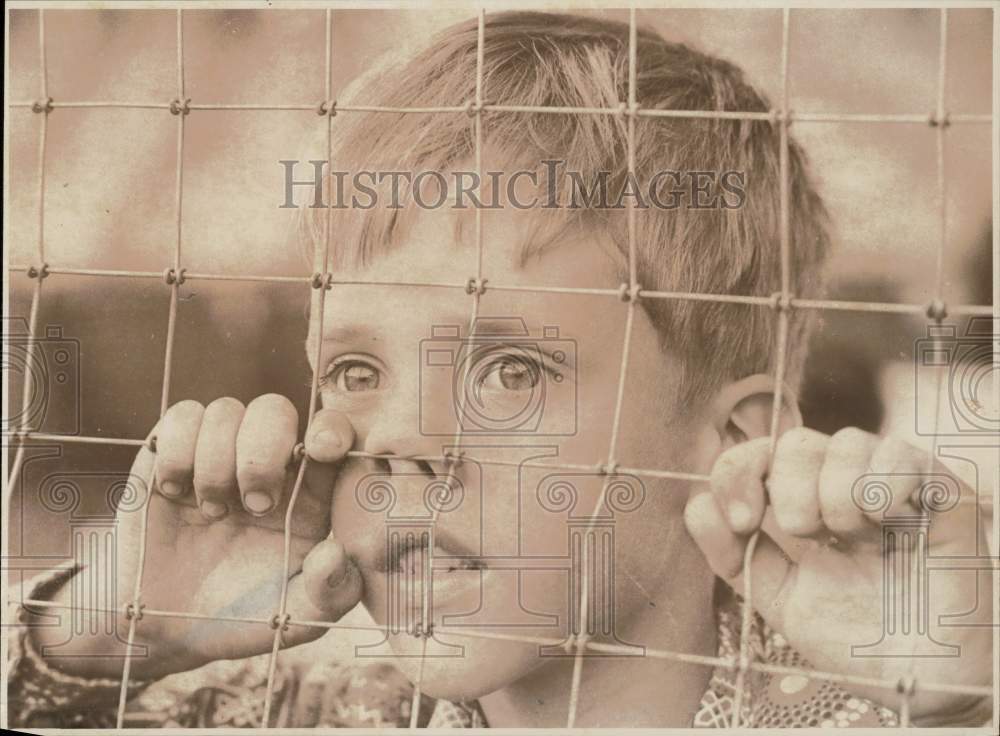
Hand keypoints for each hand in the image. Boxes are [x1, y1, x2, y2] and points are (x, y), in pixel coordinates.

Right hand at [34, 395, 362, 679]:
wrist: (164, 628)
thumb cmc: (243, 618)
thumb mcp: (297, 620)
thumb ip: (330, 592)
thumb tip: (336, 552)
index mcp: (309, 493)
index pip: (331, 434)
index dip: (332, 429)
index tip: (322, 450)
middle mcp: (266, 464)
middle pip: (275, 409)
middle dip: (264, 452)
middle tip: (255, 506)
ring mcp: (218, 455)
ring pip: (227, 410)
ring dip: (216, 462)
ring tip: (211, 513)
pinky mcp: (171, 455)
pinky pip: (182, 417)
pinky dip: (178, 450)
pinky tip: (174, 493)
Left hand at [684, 427, 991, 719]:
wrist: (915, 679)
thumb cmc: (851, 639)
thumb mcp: (778, 599)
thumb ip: (733, 555)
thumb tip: (698, 505)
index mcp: (802, 504)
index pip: (758, 455)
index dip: (737, 473)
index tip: (742, 520)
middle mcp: (844, 486)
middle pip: (796, 442)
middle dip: (788, 488)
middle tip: (806, 533)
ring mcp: (891, 484)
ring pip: (846, 441)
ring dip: (836, 494)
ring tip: (855, 538)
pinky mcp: (940, 491)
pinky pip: (900, 453)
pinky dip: (883, 484)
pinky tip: (890, 523)